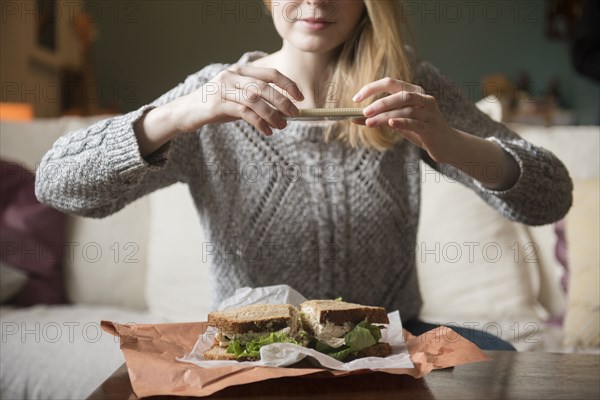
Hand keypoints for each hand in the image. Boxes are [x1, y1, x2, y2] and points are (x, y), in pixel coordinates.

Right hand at [172, 65, 303, 135]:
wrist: (185, 112)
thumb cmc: (216, 106)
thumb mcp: (237, 98)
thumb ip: (257, 101)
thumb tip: (284, 111)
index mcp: (240, 70)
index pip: (269, 73)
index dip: (287, 84)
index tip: (300, 97)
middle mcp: (231, 76)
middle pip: (264, 87)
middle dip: (283, 101)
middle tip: (295, 114)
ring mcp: (222, 89)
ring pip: (254, 99)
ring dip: (272, 114)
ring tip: (282, 126)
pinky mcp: (216, 105)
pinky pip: (243, 113)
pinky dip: (259, 123)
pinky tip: (267, 131)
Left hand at [353, 77, 455, 161]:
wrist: (446, 144)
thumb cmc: (420, 130)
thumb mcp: (398, 123)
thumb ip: (379, 118)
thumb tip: (354, 119)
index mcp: (414, 92)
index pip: (391, 83)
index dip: (372, 88)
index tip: (356, 98)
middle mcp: (423, 98)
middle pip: (400, 94)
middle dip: (380, 103)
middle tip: (364, 111)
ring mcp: (429, 112)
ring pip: (406, 109)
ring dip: (385, 116)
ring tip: (369, 123)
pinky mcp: (431, 127)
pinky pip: (415, 122)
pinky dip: (402, 122)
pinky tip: (390, 123)